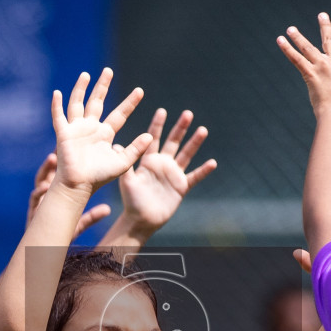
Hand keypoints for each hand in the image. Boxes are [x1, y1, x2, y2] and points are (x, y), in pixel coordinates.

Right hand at [26, 153, 111, 236]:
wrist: (46, 251)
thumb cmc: (62, 237)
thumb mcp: (79, 225)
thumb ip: (91, 217)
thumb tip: (107, 209)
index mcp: (58, 196)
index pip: (62, 177)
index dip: (67, 165)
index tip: (77, 153)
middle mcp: (47, 196)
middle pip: (50, 174)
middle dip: (55, 161)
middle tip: (63, 146)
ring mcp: (39, 203)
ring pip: (40, 182)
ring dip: (46, 170)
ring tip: (52, 159)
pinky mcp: (33, 211)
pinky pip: (34, 199)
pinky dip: (38, 193)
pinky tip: (43, 188)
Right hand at [51, 69, 151, 192]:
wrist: (79, 186)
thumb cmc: (99, 177)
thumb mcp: (122, 162)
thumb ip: (135, 149)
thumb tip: (150, 135)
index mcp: (105, 134)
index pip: (119, 114)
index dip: (129, 103)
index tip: (140, 91)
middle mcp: (91, 128)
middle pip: (97, 102)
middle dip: (103, 86)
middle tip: (108, 71)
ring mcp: (76, 129)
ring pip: (78, 104)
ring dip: (81, 89)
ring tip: (86, 75)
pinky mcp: (63, 134)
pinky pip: (58, 117)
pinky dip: (56, 105)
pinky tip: (57, 93)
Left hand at [116, 108, 217, 231]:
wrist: (141, 219)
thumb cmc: (131, 200)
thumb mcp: (126, 181)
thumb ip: (126, 164)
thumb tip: (117, 145)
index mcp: (148, 160)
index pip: (154, 138)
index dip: (158, 125)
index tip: (162, 111)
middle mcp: (162, 164)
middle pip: (173, 142)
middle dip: (180, 128)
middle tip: (187, 113)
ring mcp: (173, 174)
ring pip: (186, 154)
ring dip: (194, 143)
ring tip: (203, 130)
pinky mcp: (181, 186)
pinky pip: (195, 176)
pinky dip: (203, 170)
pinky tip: (213, 162)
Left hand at [279, 13, 330, 118]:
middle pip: (329, 40)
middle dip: (325, 26)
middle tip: (322, 15)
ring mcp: (323, 66)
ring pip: (308, 47)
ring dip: (298, 37)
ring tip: (290, 29)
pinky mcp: (311, 73)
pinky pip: (296, 58)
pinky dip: (287, 48)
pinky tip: (280, 40)